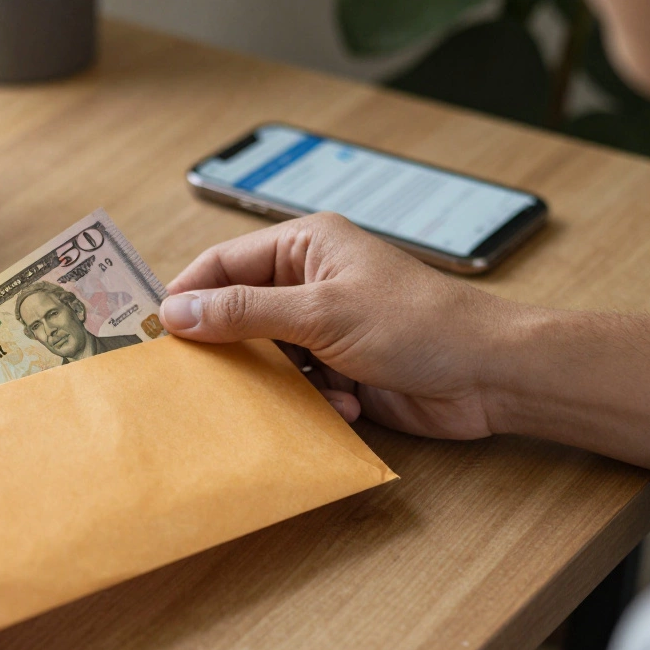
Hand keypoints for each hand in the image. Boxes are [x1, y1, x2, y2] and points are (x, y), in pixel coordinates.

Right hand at [158, 212, 520, 439]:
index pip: (223, 263)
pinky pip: (297, 385)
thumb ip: (243, 312)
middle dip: (230, 347)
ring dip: (278, 381)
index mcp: (304, 246)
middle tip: (203, 378)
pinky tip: (344, 403)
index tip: (159, 333)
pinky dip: (312, 399)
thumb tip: (175, 310)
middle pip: (238, 312)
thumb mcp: (320, 312)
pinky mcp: (339, 368)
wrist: (490, 375)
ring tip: (295, 392)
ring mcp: (324, 326)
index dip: (189, 295)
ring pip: (265, 355)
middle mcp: (309, 282)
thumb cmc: (416, 324)